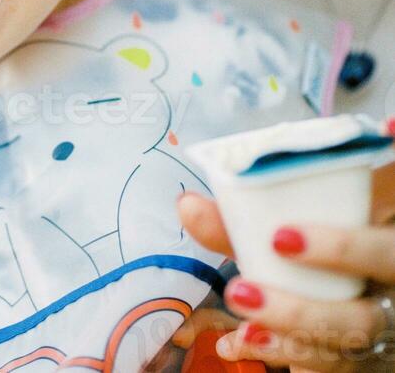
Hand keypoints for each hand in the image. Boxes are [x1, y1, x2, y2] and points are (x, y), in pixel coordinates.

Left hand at [175, 178, 394, 370]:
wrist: (347, 263)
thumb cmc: (329, 225)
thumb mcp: (301, 214)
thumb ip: (250, 216)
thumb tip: (187, 206)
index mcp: (388, 243)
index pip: (384, 250)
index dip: (343, 248)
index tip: (281, 238)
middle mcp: (389, 293)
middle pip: (363, 320)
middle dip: (299, 312)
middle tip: (240, 292)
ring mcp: (378, 330)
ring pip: (345, 352)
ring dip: (287, 343)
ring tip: (240, 331)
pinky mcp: (356, 354)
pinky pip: (323, 366)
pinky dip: (279, 355)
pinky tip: (236, 346)